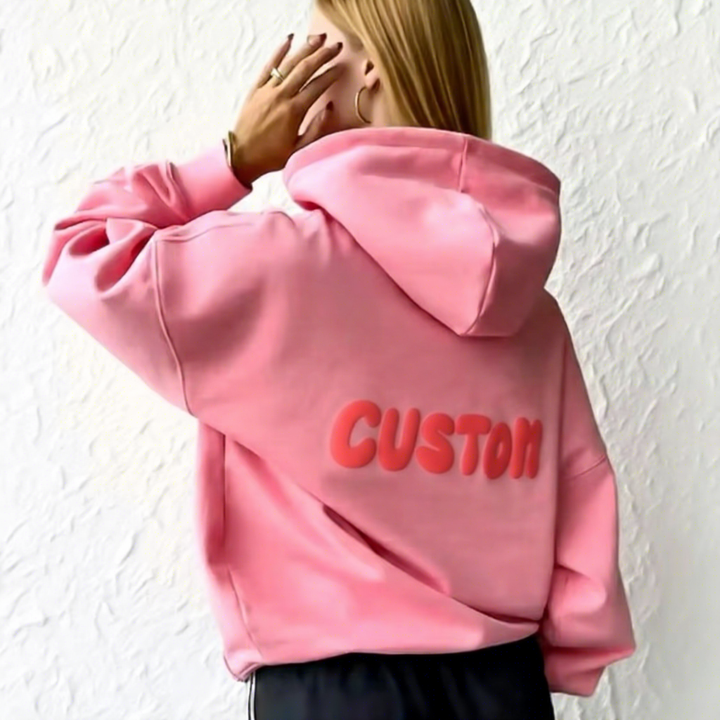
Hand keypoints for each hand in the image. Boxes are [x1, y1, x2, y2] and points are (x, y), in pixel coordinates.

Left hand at [229, 33, 344, 185]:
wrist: (241, 156)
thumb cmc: (271, 156)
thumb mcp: (299, 149)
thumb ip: (316, 128)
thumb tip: (330, 107)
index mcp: (293, 111)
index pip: (317, 86)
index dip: (331, 75)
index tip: (342, 67)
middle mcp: (281, 96)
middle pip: (305, 69)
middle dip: (323, 55)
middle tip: (336, 46)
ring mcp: (267, 90)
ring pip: (289, 63)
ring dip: (305, 49)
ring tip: (319, 38)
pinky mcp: (256, 89)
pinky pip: (268, 66)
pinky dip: (279, 51)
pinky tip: (290, 39)